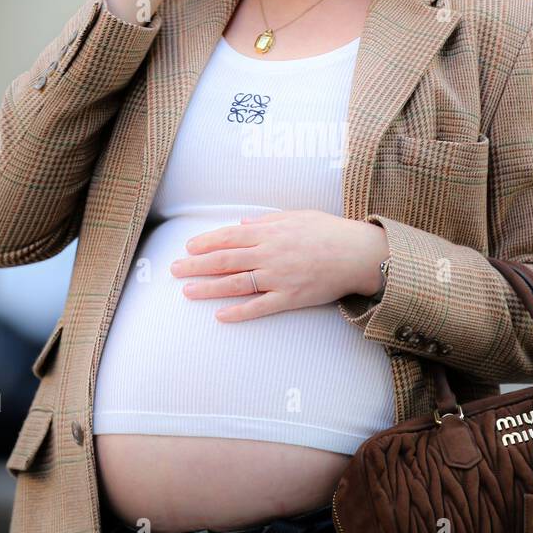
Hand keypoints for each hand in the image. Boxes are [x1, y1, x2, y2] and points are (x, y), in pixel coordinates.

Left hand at [169, 210, 388, 320]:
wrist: (358, 254)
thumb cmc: (329, 231)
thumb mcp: (297, 216)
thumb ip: (266, 222)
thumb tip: (241, 226)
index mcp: (269, 232)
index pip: (228, 237)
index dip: (205, 242)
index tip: (187, 247)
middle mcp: (269, 254)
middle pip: (224, 260)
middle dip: (196, 265)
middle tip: (174, 270)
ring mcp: (278, 278)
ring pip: (236, 284)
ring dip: (209, 288)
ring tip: (187, 292)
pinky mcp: (290, 298)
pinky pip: (260, 307)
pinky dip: (239, 312)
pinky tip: (221, 316)